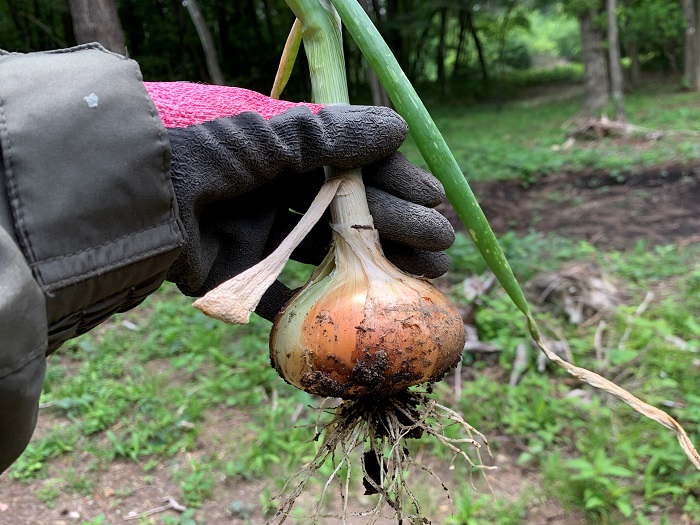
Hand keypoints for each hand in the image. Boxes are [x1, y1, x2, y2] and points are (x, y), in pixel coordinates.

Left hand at [145, 83, 453, 320]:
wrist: (131, 207)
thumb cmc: (198, 161)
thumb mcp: (263, 140)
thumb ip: (326, 136)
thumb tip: (397, 127)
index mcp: (283, 158)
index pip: (352, 170)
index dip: (395, 183)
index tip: (433, 200)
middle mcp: (277, 196)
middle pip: (348, 215)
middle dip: (396, 228)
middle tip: (441, 248)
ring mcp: (262, 237)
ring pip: (327, 255)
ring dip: (370, 267)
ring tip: (420, 280)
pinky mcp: (241, 275)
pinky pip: (283, 295)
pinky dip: (316, 306)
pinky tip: (363, 313)